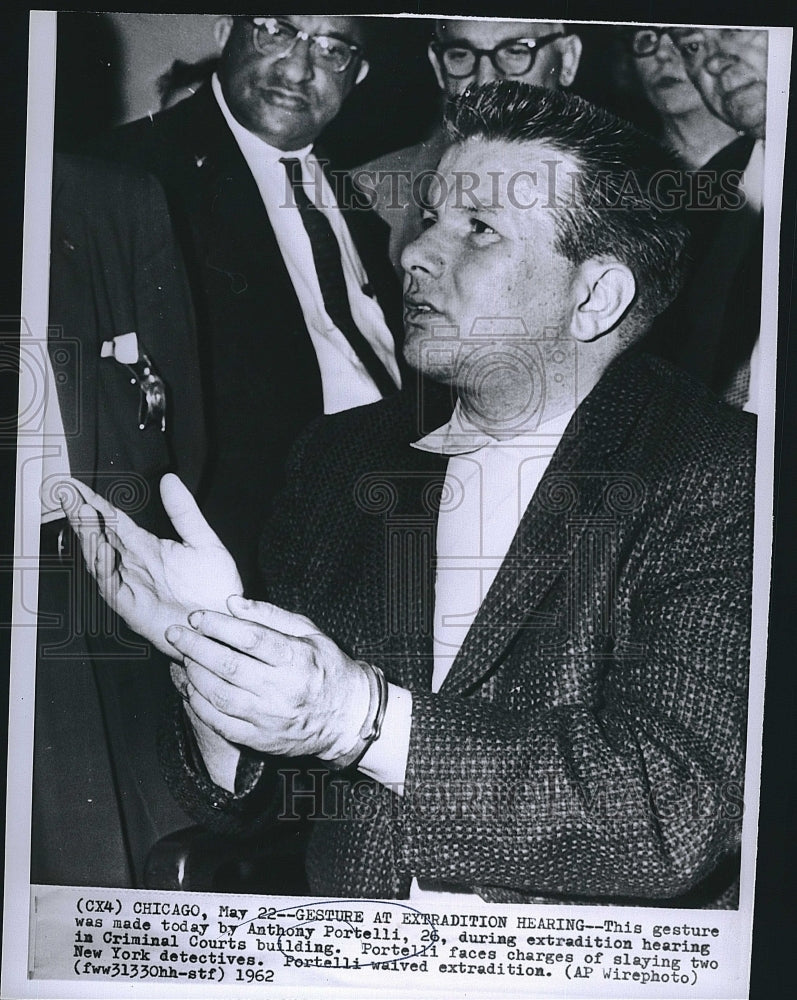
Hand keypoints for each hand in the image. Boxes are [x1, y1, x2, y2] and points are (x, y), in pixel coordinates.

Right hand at [59, 474, 242, 655]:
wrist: (225, 622)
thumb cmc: (216, 587)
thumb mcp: (204, 541)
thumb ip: (184, 511)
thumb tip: (170, 480)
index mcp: (149, 547)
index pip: (115, 520)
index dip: (94, 503)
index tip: (76, 486)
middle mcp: (135, 564)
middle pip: (101, 535)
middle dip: (81, 515)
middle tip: (66, 494)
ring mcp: (131, 584)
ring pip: (100, 558)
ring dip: (89, 537)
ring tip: (81, 514)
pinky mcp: (132, 606)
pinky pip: (111, 585)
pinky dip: (104, 568)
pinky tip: (101, 548)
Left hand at [165, 597, 370, 760]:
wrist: (347, 717)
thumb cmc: (327, 667)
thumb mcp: (309, 633)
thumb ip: (270, 615)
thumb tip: (232, 603)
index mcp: (297, 659)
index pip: (249, 638)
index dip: (217, 625)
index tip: (197, 616)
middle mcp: (282, 690)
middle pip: (227, 666)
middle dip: (195, 646)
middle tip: (175, 633)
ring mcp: (269, 718)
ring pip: (218, 695)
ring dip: (193, 674)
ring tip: (183, 657)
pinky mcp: (259, 739)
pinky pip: (219, 722)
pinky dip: (198, 704)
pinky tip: (190, 687)